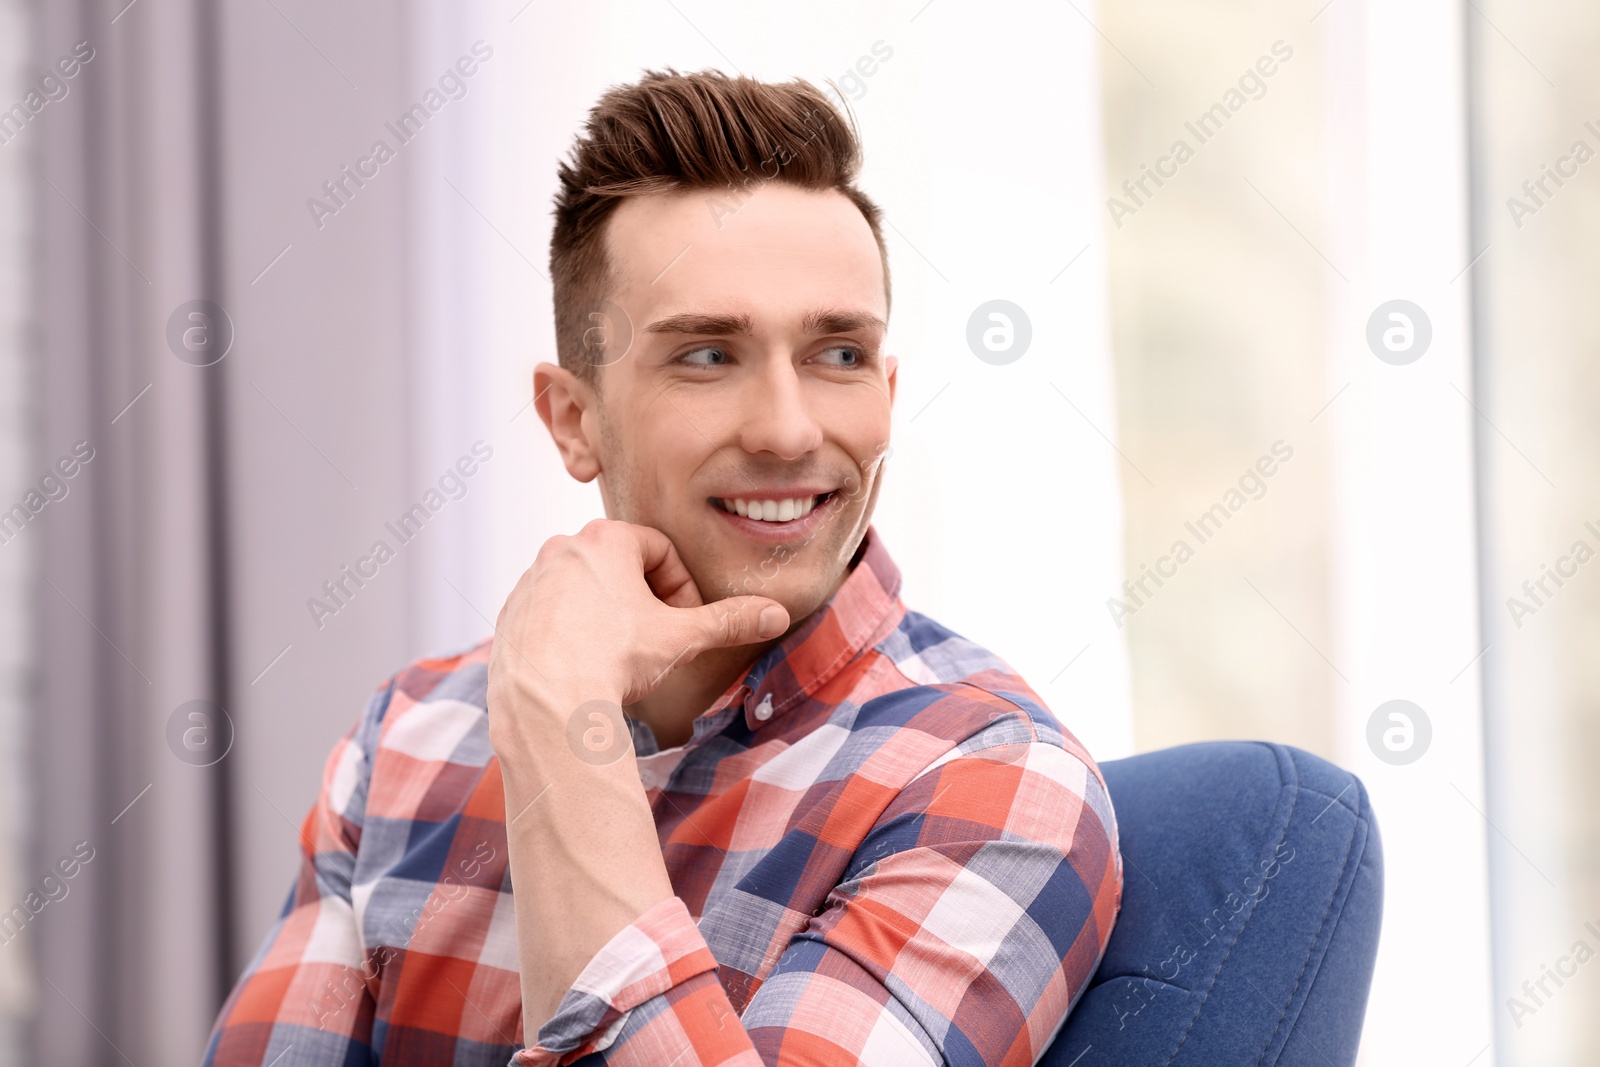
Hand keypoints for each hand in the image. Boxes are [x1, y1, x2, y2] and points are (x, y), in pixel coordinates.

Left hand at [486, 519, 789, 748]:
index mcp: (605, 540)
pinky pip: (551, 614)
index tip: (684, 622)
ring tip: (620, 658)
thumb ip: (728, 621)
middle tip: (657, 641)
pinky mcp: (510, 614)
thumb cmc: (612, 658)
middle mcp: (561, 550)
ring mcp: (531, 581)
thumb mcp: (681, 637)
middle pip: (621, 567)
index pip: (660, 550)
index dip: (682, 587)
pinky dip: (572, 633)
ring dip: (608, 616)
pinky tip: (585, 668)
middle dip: (645, 601)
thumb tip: (775, 614)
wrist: (544, 702)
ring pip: (584, 590)